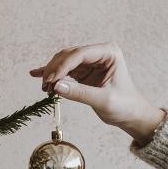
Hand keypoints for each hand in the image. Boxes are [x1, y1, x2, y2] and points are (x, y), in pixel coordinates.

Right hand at [29, 42, 165, 144]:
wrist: (131, 115)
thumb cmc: (124, 106)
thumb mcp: (103, 100)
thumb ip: (80, 93)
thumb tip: (56, 86)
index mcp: (109, 53)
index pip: (80, 54)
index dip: (62, 66)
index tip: (51, 80)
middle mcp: (98, 54)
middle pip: (69, 56)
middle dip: (55, 70)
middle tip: (45, 86)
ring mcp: (90, 62)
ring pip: (63, 62)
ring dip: (52, 73)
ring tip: (45, 88)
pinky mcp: (83, 71)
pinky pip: (64, 70)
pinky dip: (52, 74)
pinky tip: (36, 74)